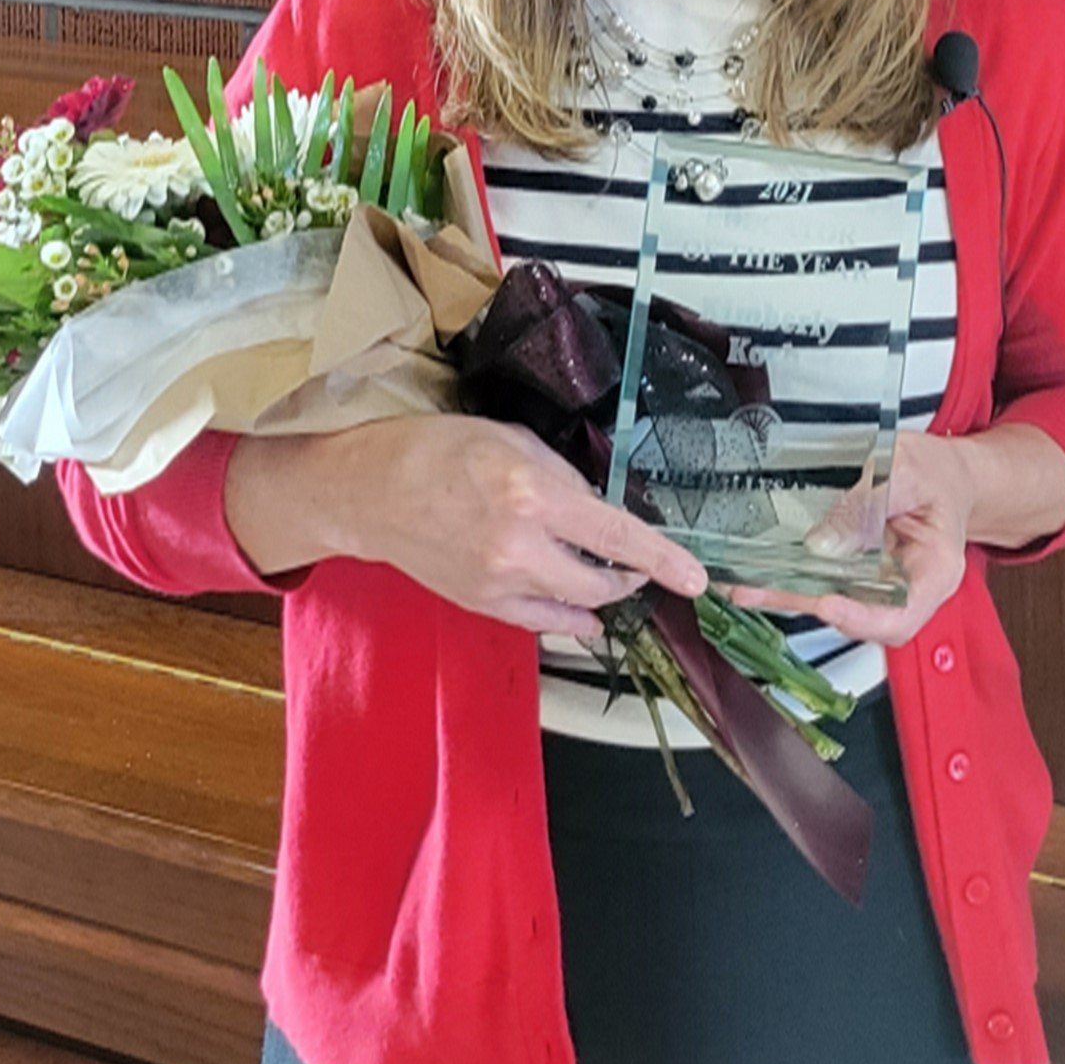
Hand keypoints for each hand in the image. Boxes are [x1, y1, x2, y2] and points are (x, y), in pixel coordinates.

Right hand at [225, 414, 708, 636]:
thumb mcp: (511, 439)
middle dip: (631, 576)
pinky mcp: (481, 604)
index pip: (618, 535)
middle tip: (635, 561)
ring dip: (600, 593)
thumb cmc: (435, 450)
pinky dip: (569, 619)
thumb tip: (600, 506)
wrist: (369, 492)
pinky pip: (542, 624)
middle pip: (603, 583)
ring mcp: (498, 583)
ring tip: (604, 574)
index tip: (695, 577)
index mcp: (532, 495)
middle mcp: (519, 547)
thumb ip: (563, 476)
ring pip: (576, 607)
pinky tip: (579, 611)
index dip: (663, 560)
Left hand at [720, 431, 974, 647]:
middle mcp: (902, 587)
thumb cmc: (936, 473)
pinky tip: (755, 572)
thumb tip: (821, 541)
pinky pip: (821, 579)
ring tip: (743, 584)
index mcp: (933, 571)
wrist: (942, 470)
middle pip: (854, 613)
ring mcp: (875, 583)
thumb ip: (867, 503)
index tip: (827, 604)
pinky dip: (788, 577)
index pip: (900, 616)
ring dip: (785, 593)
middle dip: (802, 604)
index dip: (861, 619)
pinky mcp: (852, 571)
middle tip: (757, 590)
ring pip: (829, 600)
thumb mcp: (907, 471)